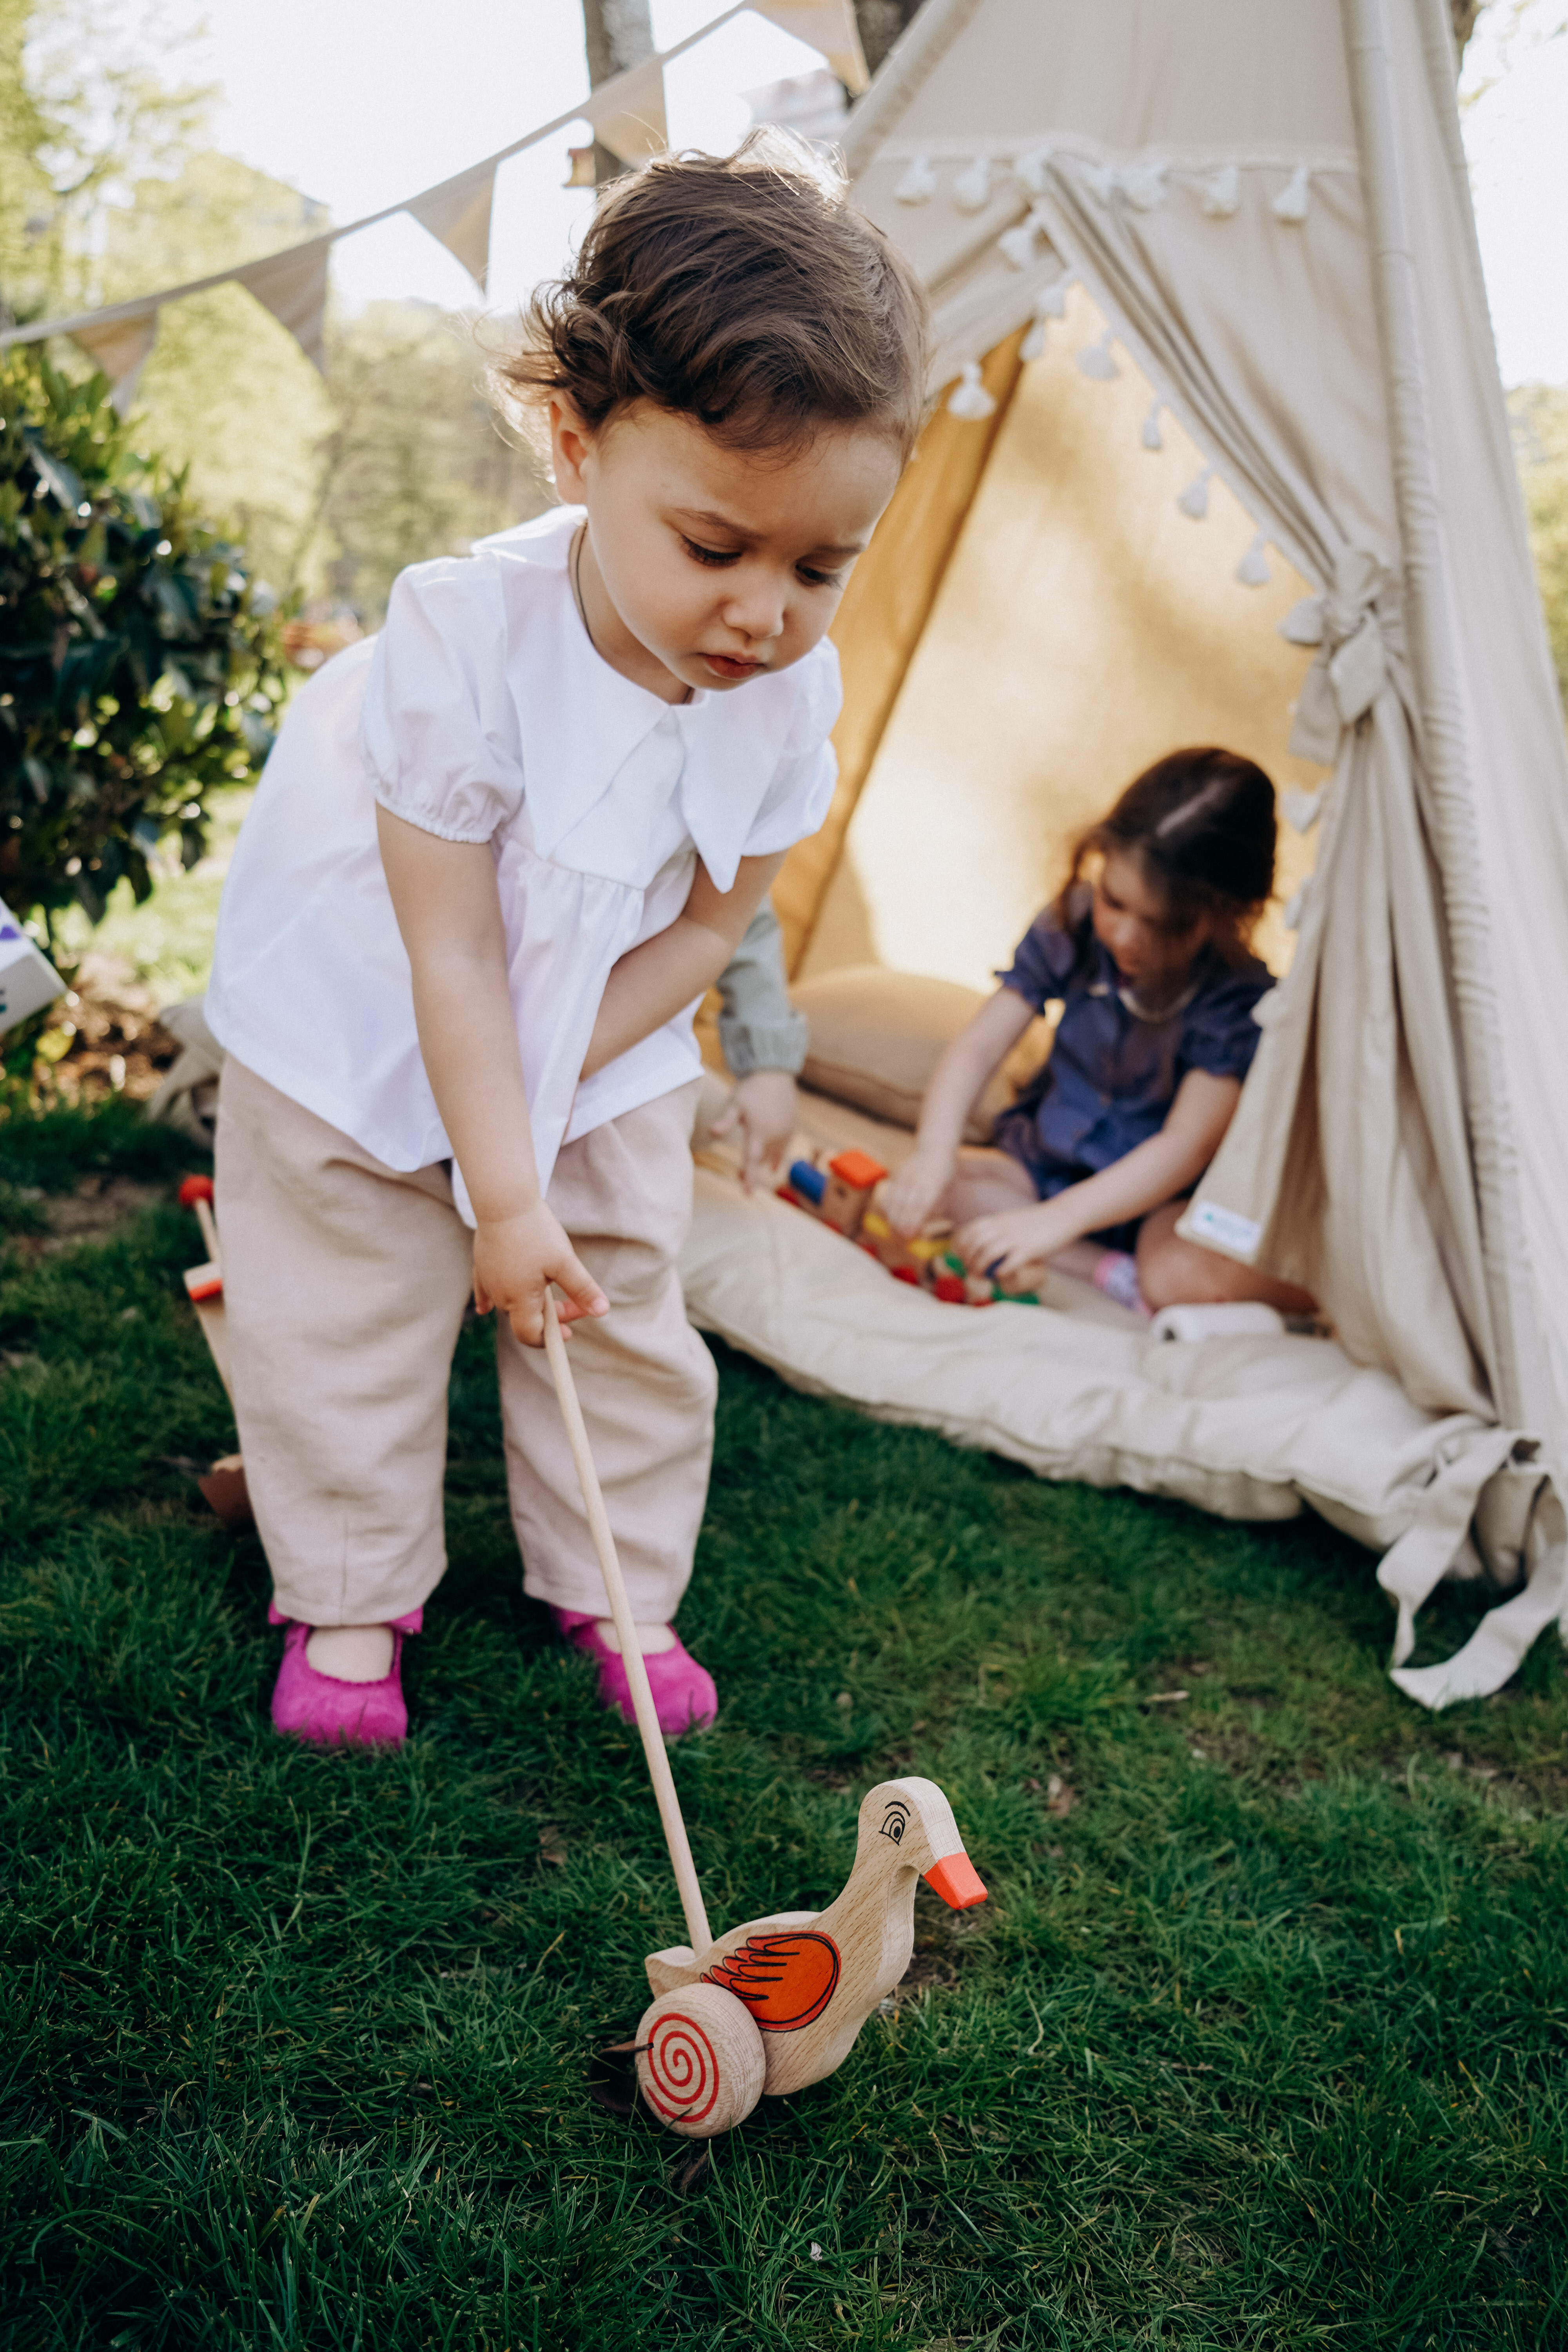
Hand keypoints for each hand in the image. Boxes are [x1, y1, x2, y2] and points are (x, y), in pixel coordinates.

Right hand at [472, 1199, 607, 1348]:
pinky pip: (485, 1291)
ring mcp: (488, 1281)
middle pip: (524, 1318)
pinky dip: (490, 1299)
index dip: (552, 1337)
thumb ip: (582, 1289)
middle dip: (550, 1316)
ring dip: (531, 1303)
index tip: (570, 1331)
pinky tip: (485, 1308)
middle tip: (574, 1303)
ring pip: (509, 1303)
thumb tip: (602, 1310)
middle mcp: (500, 1295)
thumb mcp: (565, 1262)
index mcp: (520, 1300)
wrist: (503, 1202)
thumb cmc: (535, 1232)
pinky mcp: (481, 1266)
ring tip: (550, 1292)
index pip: (531, 1334)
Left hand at [709, 1069, 797, 1192]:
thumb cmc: (751, 1088)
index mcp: (759, 1132)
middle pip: (763, 1160)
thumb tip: (712, 1133)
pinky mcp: (793, 1126)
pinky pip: (785, 1146)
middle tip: (739, 1175)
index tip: (747, 1194)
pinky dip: (777, 1154)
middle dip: (753, 1169)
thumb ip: (725, 1120)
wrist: (774, 1072)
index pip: (753, 1161)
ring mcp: (786, 1131)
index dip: (750, 1178)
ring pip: (776, 1155)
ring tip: (756, 1168)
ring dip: (765, 1162)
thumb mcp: (734, 1103)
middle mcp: (776, 1135)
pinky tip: (773, 1160)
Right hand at [883, 1146, 954, 1236]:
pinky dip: (888, 1207)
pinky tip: (890, 1218)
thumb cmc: (945, 1172)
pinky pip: (890, 1192)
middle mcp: (918, 1178)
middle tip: (901, 1239)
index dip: (915, 1221)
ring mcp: (906, 1175)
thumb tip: (926, 1222)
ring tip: (894, 1233)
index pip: (922, 1204)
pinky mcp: (898, 1174)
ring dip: (893, 1218)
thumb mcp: (949, 1188)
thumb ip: (938, 1204)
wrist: (935, 1147)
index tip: (911, 1234)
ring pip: (896, 1199)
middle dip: (902, 1223)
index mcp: (935, 1182)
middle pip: (906, 1204)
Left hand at [956, 1199, 1070, 1282]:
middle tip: (971, 1271)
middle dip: (969, 1260)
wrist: (1062, 1215)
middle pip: (975, 1245)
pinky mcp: (1028, 1250)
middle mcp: (1002, 1228)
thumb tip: (988, 1246)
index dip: (962, 1246)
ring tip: (981, 1277)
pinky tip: (1000, 1276)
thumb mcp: (1012, 1219)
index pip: (970, 1231)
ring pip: (987, 1255)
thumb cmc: (1038, 1220)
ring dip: (980, 1268)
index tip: (962, 1257)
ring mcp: (1015, 1239)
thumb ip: (999, 1229)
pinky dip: (1000, 1272)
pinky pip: (1008, 1264)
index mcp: (997, 1219)